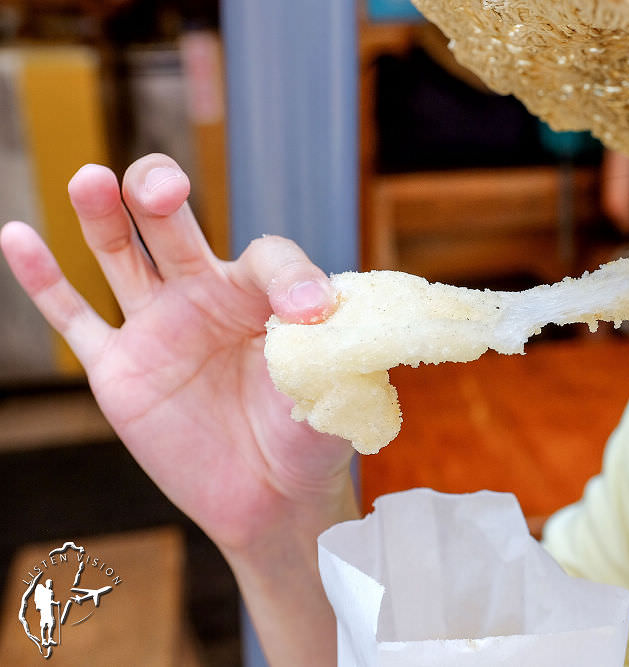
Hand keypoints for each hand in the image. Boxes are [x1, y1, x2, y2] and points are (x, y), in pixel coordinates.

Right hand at [1, 154, 357, 554]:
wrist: (271, 497)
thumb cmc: (308, 437)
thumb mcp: (330, 388)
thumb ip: (327, 347)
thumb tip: (321, 311)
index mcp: (264, 296)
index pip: (268, 257)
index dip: (289, 275)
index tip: (310, 310)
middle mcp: (206, 297)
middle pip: (174, 228)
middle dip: (162, 196)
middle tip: (162, 188)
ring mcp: (158, 327)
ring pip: (121, 257)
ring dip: (103, 215)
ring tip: (91, 180)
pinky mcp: (118, 369)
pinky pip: (73, 318)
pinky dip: (43, 279)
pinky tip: (15, 235)